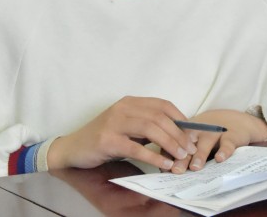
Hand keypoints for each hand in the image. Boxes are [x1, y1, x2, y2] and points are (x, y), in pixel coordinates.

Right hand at [47, 96, 198, 171]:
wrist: (73, 148)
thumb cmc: (104, 138)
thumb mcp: (128, 128)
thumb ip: (148, 128)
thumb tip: (178, 137)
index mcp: (130, 102)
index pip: (162, 105)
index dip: (181, 118)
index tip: (193, 133)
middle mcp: (123, 108)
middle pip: (159, 116)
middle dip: (179, 133)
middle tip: (191, 149)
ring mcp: (114, 122)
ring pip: (150, 128)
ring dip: (170, 143)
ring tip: (181, 157)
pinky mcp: (108, 140)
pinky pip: (135, 147)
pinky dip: (153, 156)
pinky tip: (164, 165)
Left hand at [169, 109, 266, 173]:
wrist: (236, 120)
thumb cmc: (209, 134)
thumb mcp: (195, 139)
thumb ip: (182, 151)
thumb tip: (164, 169)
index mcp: (188, 131)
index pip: (175, 142)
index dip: (169, 154)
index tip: (164, 168)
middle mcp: (200, 130)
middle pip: (188, 143)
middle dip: (181, 157)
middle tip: (176, 170)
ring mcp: (215, 132)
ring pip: (206, 143)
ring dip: (200, 155)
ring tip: (195, 167)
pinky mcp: (231, 136)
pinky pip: (227, 144)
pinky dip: (224, 151)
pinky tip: (219, 159)